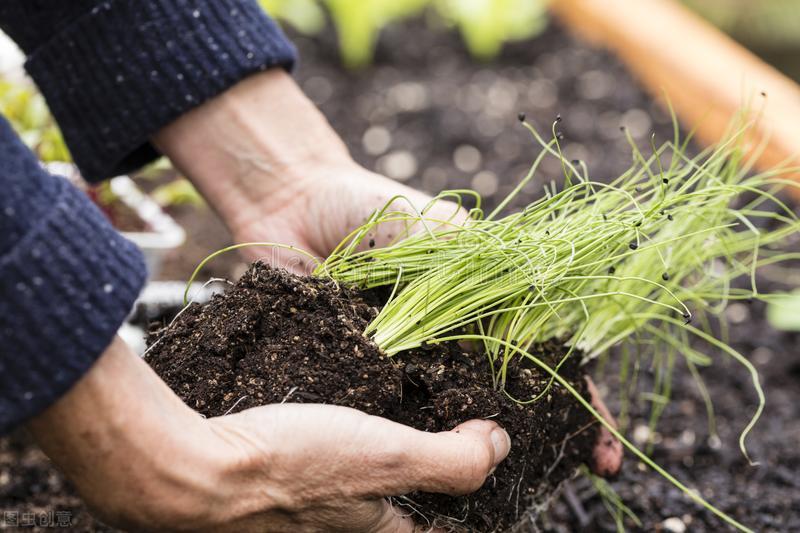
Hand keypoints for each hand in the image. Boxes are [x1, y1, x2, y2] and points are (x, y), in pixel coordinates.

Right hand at [28, 336, 509, 531]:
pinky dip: (325, 452)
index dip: (458, 494)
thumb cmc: (286, 468)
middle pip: (387, 511)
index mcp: (373, 527)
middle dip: (412, 481)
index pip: (429, 527)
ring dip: (365, 466)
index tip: (471, 459)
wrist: (186, 470)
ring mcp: (297, 517)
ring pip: (348, 495)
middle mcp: (336, 530)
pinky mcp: (264, 492)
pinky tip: (316, 423)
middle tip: (434, 440)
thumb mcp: (384, 457)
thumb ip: (449, 460)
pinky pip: (310, 476)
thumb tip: (499, 446)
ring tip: (371, 432)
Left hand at [153, 68, 622, 479]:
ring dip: (480, 447)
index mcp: (472, 298)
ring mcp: (400, 356)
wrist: (283, 203)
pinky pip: (385, 407)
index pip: (538, 350)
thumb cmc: (361, 201)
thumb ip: (473, 258)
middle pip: (502, 391)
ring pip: (448, 411)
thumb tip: (526, 307)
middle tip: (575, 471)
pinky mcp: (354, 368)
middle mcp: (442, 334)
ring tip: (514, 484)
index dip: (574, 393)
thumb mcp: (430, 221)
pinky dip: (407, 437)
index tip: (601, 439)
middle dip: (543, 431)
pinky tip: (428, 466)